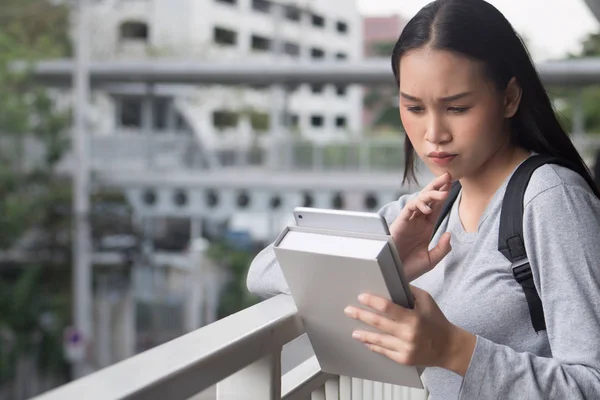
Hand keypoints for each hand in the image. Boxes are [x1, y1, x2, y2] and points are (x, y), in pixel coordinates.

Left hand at [344, 286, 475, 375]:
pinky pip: (384, 351)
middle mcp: (408, 334)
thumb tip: (391, 283)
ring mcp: (405, 348)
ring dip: (363, 334)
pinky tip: (366, 342)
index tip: (361, 297)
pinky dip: (374, 346)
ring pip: (378, 340)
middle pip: (378, 323)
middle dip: (361, 315)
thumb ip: (409, 292)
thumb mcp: (427, 301)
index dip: (372, 301)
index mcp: (414, 317)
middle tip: (348, 310)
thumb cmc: (437, 321)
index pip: (388, 307)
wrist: (449, 348)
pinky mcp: (403, 359)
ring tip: (353, 331)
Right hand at [390, 172, 453, 280]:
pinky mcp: (400, 223)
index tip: (452, 184)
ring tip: (444, 191)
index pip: (436, 207)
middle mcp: (417, 221)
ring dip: (432, 194)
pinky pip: (409, 209)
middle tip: (448, 175)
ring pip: (420, 200)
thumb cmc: (410, 268)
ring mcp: (408, 221)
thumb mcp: (431, 259)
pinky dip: (418, 205)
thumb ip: (442, 248)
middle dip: (437, 186)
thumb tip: (449, 233)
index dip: (443, 195)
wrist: (394, 275)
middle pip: (428, 199)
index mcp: (425, 228)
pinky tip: (428, 208)